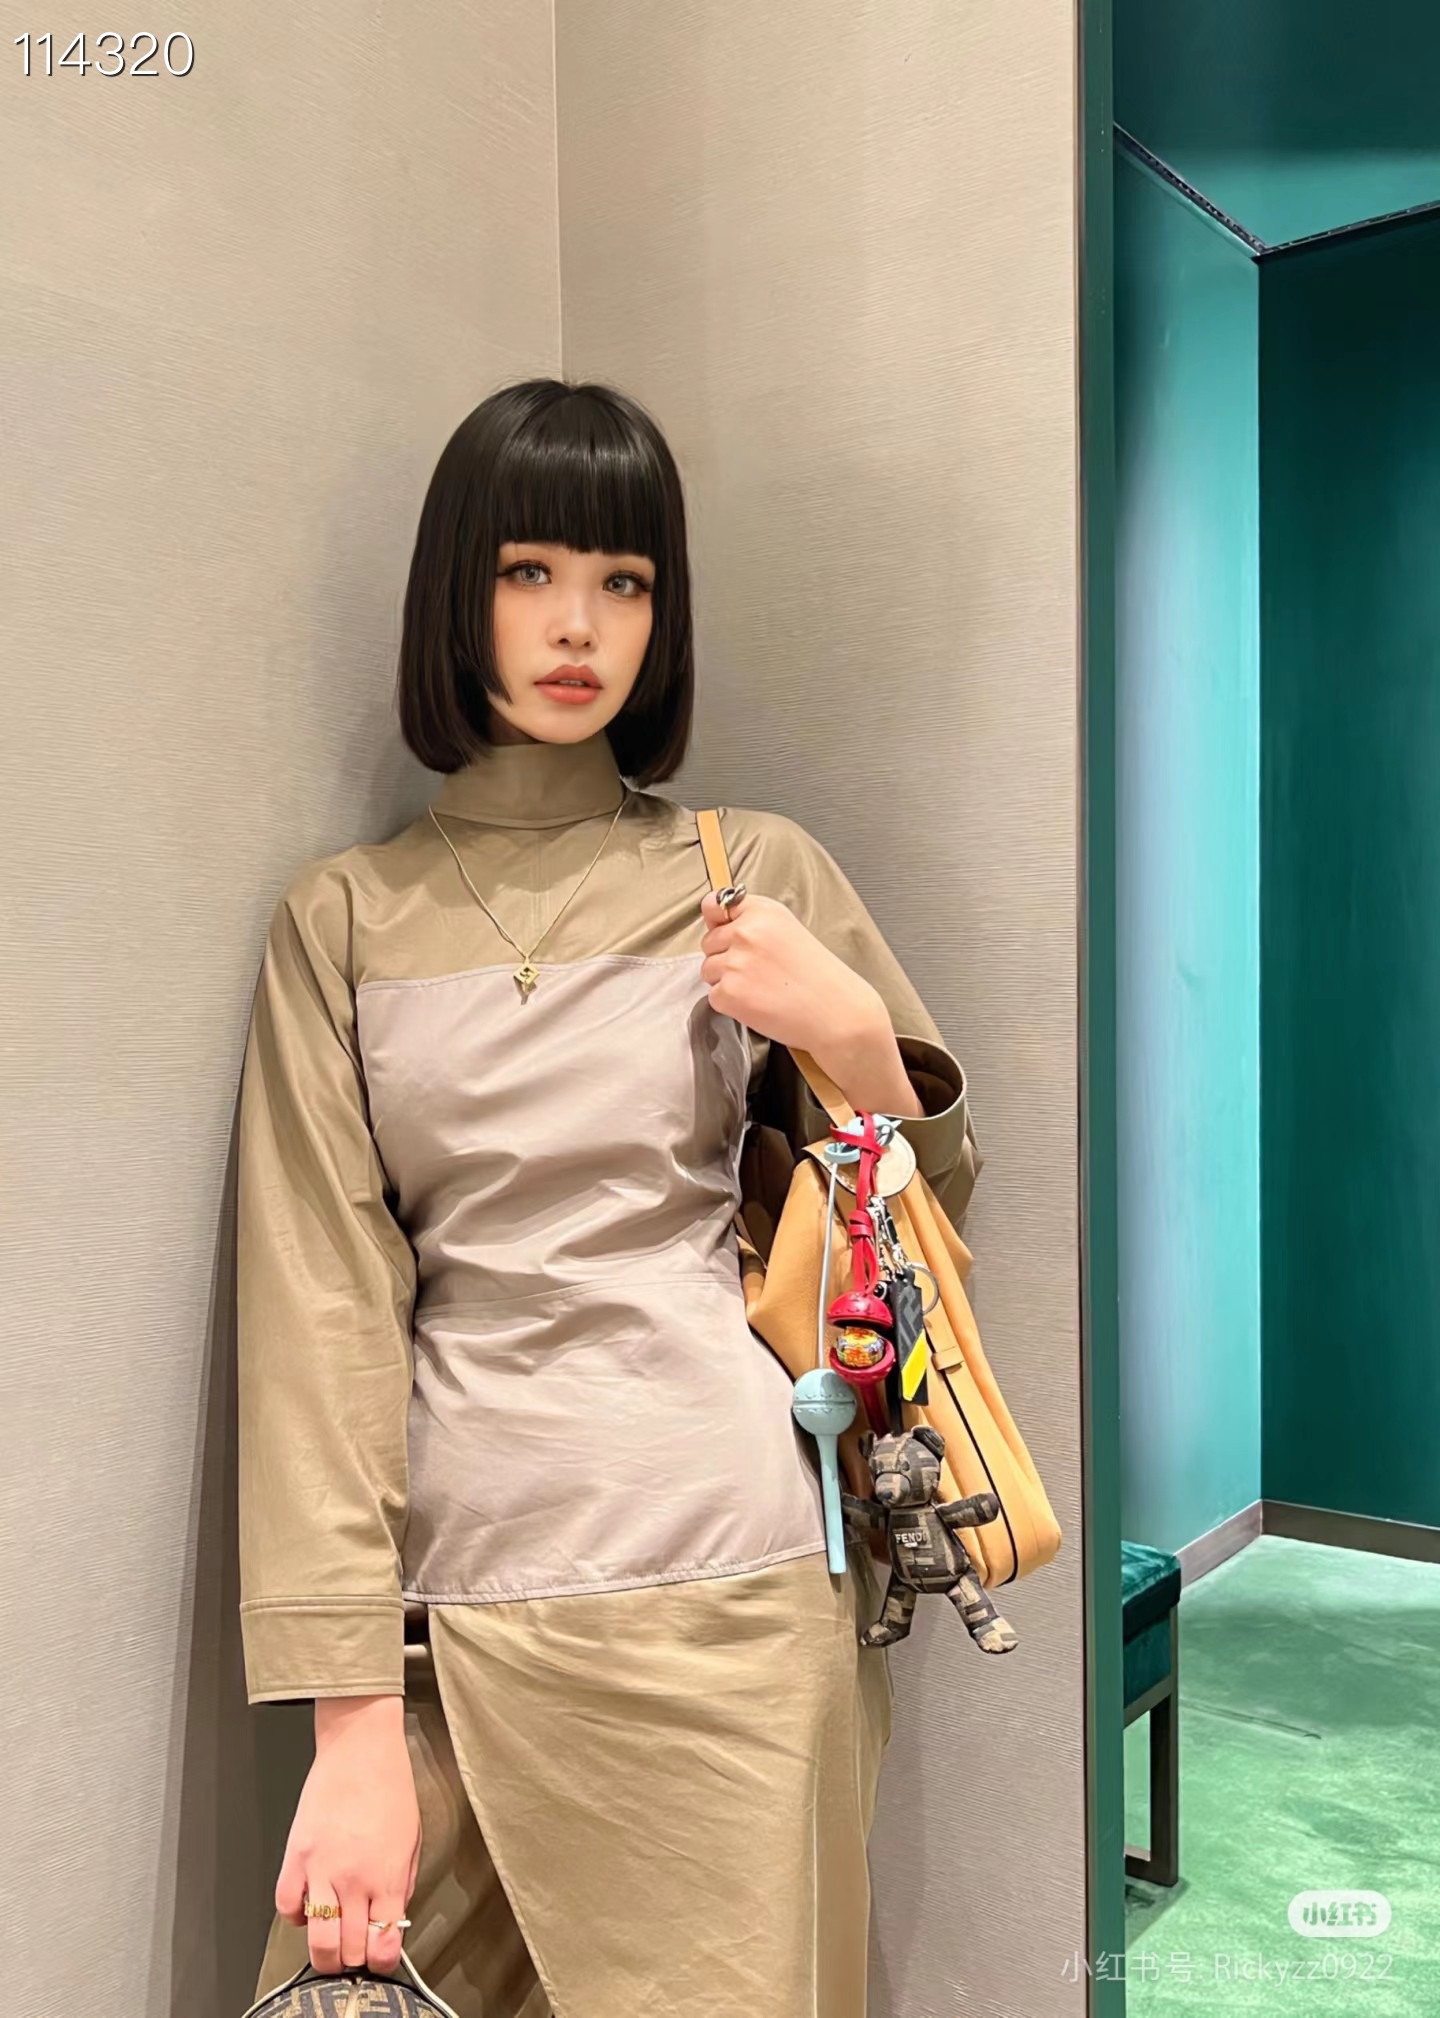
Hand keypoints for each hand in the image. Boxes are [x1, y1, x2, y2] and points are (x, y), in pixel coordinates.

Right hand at [274, 1695, 420, 1978]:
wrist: (360, 1748)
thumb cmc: (391, 1786)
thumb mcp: (413, 1838)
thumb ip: (402, 1883)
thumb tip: (390, 1916)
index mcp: (387, 1877)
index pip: (383, 1945)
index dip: (382, 1961)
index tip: (380, 1959)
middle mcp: (353, 1881)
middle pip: (348, 1951)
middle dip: (353, 1961)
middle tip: (355, 1952)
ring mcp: (320, 1870)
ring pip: (316, 1940)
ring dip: (324, 1952)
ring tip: (331, 1945)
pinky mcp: (295, 1856)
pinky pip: (286, 1907)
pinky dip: (296, 1916)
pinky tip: (308, 1905)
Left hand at [698, 888, 878, 1058]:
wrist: (835, 1011)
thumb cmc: (819, 976)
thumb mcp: (789, 930)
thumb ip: (753, 922)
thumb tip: (716, 923)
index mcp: (762, 912)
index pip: (715, 906)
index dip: (719, 923)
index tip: (727, 932)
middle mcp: (745, 932)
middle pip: (709, 942)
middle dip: (725, 956)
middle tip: (758, 971)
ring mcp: (735, 963)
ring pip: (708, 970)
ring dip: (726, 981)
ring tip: (760, 988)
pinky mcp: (729, 993)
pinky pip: (714, 996)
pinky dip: (730, 1003)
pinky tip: (757, 1003)